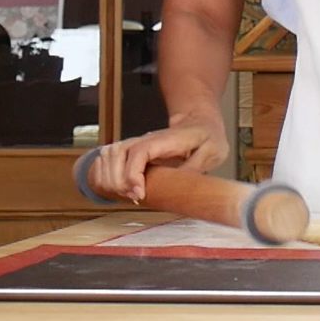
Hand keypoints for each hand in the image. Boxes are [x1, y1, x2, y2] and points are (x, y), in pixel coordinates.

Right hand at [86, 103, 228, 202]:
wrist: (199, 121)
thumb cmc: (207, 136)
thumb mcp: (214, 151)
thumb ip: (197, 166)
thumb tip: (180, 185)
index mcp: (168, 139)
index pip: (141, 151)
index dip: (133, 173)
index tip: (138, 195)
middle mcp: (148, 139)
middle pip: (119, 154)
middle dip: (120, 181)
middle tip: (135, 199)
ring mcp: (138, 143)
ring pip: (110, 155)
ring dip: (111, 179)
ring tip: (127, 196)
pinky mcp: (132, 150)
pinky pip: (108, 159)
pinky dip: (105, 175)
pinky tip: (116, 190)